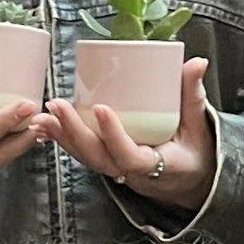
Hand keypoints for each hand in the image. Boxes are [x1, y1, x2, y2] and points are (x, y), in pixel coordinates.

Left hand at [42, 54, 216, 210]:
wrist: (187, 182)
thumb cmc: (194, 154)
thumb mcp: (198, 127)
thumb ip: (193, 94)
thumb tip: (197, 62)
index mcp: (156, 166)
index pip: (129, 154)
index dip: (114, 135)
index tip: (102, 109)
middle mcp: (130, 172)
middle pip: (97, 156)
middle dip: (74, 131)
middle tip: (58, 105)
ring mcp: (115, 170)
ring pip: (84, 157)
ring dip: (62, 135)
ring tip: (45, 113)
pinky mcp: (106, 163)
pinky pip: (82, 154)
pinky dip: (62, 140)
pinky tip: (46, 125)